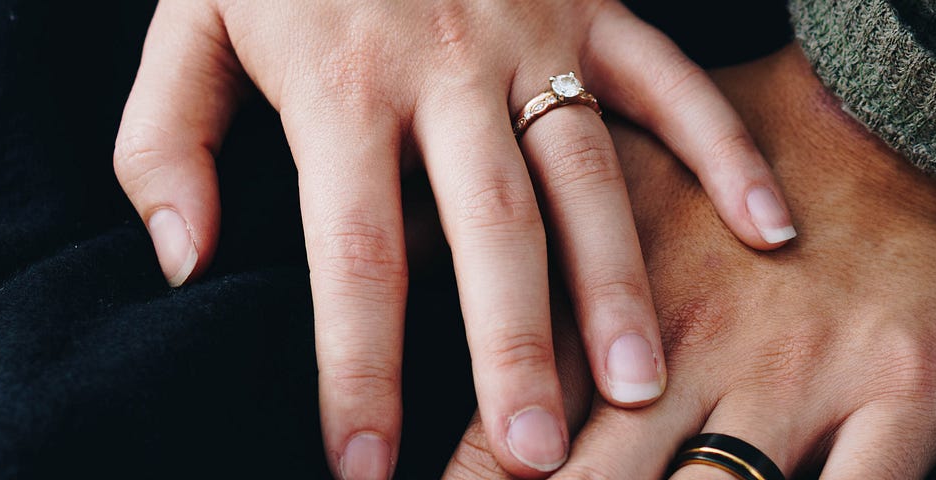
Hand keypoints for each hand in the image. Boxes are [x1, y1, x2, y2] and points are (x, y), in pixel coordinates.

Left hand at [114, 1, 796, 476]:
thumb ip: (166, 143)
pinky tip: (769, 231)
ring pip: (588, 174)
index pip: (355, 255)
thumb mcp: (188, 21)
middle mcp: (444, 72)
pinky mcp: (592, 3)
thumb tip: (184, 266)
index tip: (362, 465)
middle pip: (490, 233)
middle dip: (512, 354)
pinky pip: (668, 81)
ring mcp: (532, 35)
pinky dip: (723, 151)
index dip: (358, 368)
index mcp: (339, 87)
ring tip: (640, 384)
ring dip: (618, 282)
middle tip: (537, 459)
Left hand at [444, 44, 935, 478]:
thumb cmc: (754, 174)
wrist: (919, 123)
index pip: (513, 420)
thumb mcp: (623, 180)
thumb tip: (411, 263)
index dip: (469, 478)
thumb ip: (524, 244)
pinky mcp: (900, 401)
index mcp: (613, 305)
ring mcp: (795, 382)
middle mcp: (692, 352)